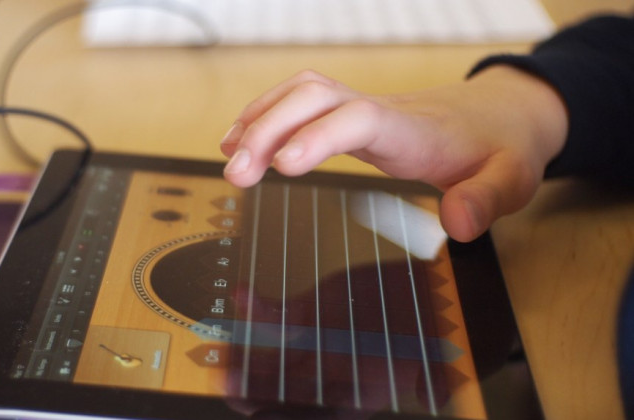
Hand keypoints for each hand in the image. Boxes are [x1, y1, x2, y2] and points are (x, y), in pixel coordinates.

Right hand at [220, 67, 566, 241]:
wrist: (496, 115)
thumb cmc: (498, 147)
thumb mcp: (511, 179)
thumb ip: (487, 200)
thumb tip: (458, 224)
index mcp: (414, 130)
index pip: (359, 119)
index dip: (318, 136)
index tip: (284, 167)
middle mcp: (380, 111)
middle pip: (314, 96)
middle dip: (268, 129)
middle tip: (237, 174)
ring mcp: (361, 108)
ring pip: (300, 93)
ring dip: (259, 119)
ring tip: (229, 157)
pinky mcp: (350, 115)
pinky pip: (300, 103)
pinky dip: (266, 117)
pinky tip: (245, 140)